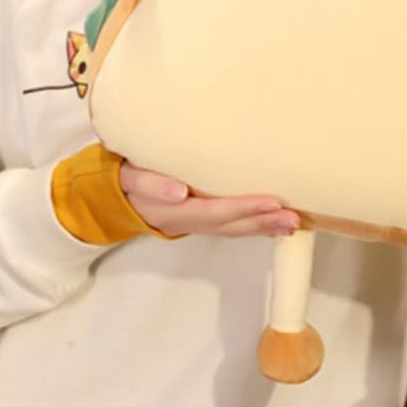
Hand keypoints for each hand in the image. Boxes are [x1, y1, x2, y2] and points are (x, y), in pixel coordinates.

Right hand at [118, 161, 301, 238]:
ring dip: (263, 227)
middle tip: (294, 217)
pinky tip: (276, 224)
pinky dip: (254, 226)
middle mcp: (186, 221)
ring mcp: (194, 223)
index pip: (212, 211)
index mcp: (170, 211)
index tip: (271, 202)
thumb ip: (150, 182)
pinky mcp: (200, 219)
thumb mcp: (128, 177)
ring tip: (294, 223)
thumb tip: (179, 191)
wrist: (112, 197)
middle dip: (262, 222)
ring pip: (233, 229)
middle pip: (229, 226)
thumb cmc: (123, 179)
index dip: (242, 208)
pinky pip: (231, 226)